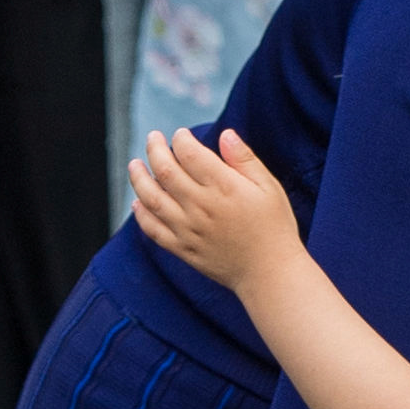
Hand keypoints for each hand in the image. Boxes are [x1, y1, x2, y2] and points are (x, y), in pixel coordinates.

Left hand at [129, 124, 296, 288]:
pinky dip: (141, 214)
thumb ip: (245, 159)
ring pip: (152, 198)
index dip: (181, 139)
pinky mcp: (183, 248)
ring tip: (134, 164)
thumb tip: (225, 135)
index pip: (190, 153)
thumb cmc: (274, 228)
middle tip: (153, 138)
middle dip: (155, 149)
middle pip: (165, 170)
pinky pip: (153, 229)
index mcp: (223, 187)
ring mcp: (188, 229)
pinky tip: (137, 203)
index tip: (181, 134)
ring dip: (138, 178)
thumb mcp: (269, 187)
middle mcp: (201, 205)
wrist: (270, 273)